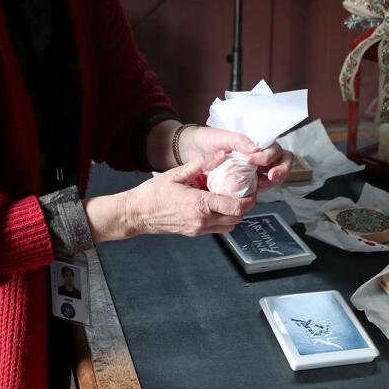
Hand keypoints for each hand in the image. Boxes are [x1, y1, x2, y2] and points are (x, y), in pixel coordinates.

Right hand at [125, 153, 255, 235]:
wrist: (137, 214)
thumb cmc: (152, 195)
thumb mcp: (176, 173)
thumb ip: (201, 164)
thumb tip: (220, 155)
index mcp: (200, 204)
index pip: (235, 207)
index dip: (249, 200)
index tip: (251, 190)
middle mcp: (202, 220)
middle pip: (237, 218)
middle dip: (245, 206)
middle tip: (245, 193)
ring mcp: (198, 229)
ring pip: (229, 226)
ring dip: (235, 214)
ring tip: (231, 199)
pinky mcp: (194, 233)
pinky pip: (217, 229)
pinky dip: (223, 219)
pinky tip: (216, 206)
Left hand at [182, 127, 291, 191]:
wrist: (190, 150)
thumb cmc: (207, 139)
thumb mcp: (222, 137)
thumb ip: (239, 141)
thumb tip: (256, 149)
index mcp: (256, 143)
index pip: (276, 149)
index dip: (269, 156)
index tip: (252, 160)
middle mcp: (259, 156)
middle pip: (283, 163)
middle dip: (281, 170)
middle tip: (270, 177)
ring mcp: (254, 170)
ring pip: (274, 176)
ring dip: (272, 182)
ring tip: (260, 186)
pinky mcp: (245, 182)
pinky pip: (259, 187)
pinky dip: (259, 190)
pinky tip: (251, 192)